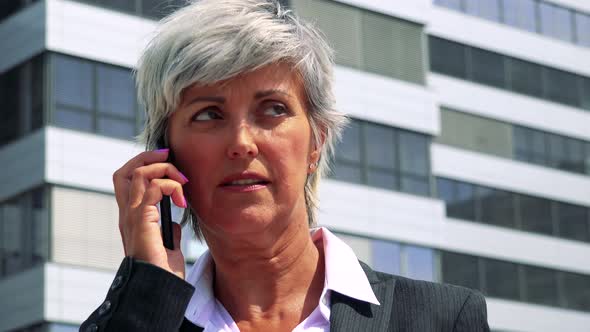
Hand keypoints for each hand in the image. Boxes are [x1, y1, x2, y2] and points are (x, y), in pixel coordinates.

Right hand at [112, 148, 188, 279]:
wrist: (158, 288)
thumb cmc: (163, 272)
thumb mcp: (167, 245)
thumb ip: (167, 230)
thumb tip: (174, 221)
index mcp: (132, 217)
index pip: (126, 180)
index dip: (143, 165)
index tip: (167, 162)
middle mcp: (127, 214)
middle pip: (124, 170)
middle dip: (147, 157)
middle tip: (169, 156)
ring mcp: (132, 216)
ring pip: (138, 173)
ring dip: (164, 169)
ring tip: (182, 182)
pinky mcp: (142, 220)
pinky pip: (152, 188)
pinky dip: (169, 186)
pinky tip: (181, 201)